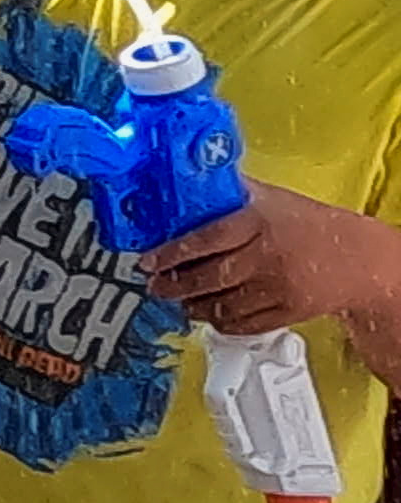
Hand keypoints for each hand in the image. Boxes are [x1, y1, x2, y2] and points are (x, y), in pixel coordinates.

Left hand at [145, 187, 399, 340]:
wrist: (357, 258)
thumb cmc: (307, 224)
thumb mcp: (271, 199)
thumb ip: (232, 194)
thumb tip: (188, 179)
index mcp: (259, 222)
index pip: (206, 239)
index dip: (171, 253)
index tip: (146, 262)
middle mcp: (267, 256)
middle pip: (210, 276)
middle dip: (174, 285)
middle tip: (154, 286)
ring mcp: (278, 287)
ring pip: (222, 304)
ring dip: (192, 305)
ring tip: (178, 299)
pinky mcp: (288, 312)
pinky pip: (244, 323)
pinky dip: (220, 321)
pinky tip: (208, 312)